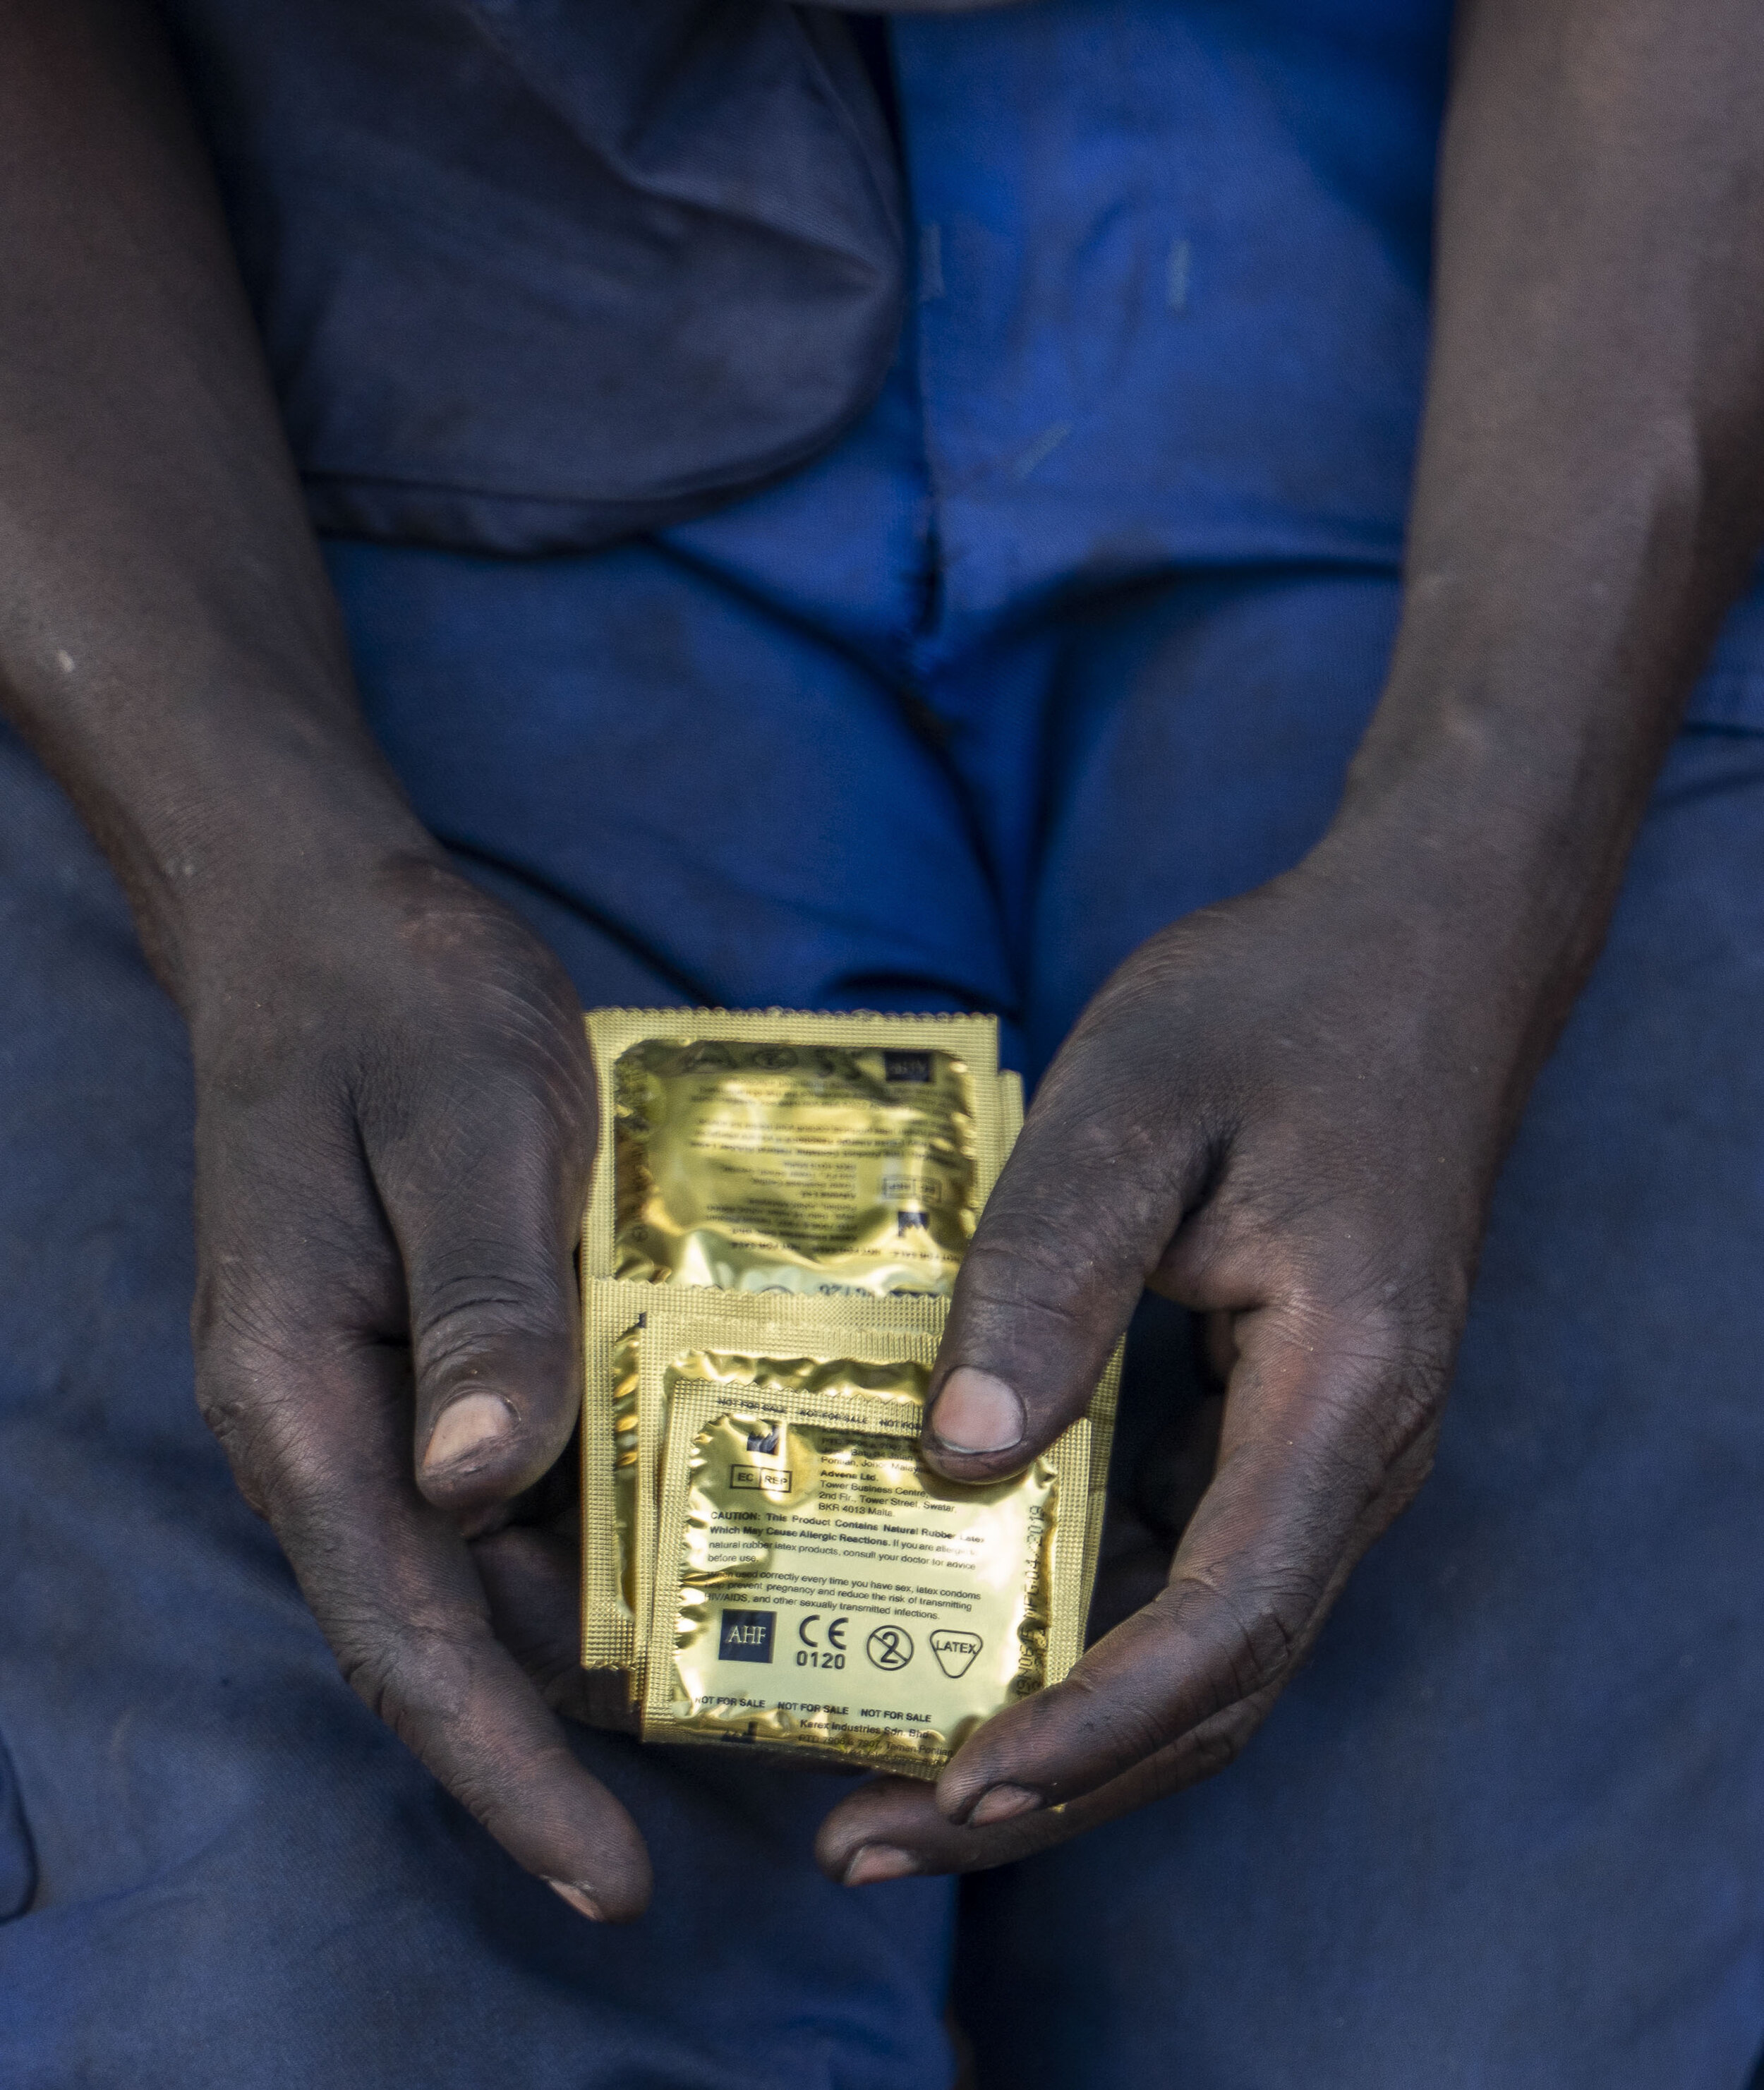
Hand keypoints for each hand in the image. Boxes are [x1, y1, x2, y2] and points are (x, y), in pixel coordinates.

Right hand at [184, 846, 649, 1920]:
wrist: (335, 922)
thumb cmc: (398, 1009)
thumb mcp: (467, 1133)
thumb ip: (481, 1306)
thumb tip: (480, 1490)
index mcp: (302, 1396)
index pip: (399, 1629)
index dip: (503, 1766)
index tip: (610, 1874)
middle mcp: (332, 1423)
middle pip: (447, 1626)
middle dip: (571, 1733)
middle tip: (739, 1787)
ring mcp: (384, 1391)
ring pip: (491, 1560)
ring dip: (604, 1625)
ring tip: (757, 1681)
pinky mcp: (441, 1349)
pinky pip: (519, 1472)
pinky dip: (607, 1516)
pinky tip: (713, 1524)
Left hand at [818, 823, 1545, 1884]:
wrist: (1417, 953)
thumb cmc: (1282, 1007)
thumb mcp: (1140, 1103)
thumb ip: (1055, 1271)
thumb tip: (959, 1450)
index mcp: (1343, 1392)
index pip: (1226, 1621)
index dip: (1090, 1725)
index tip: (953, 1788)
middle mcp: (1353, 1455)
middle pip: (1212, 1688)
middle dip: (1047, 1784)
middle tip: (866, 1839)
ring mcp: (1321, 1448)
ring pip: (1200, 1645)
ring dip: (1059, 1727)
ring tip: (887, 1770)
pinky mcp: (1276, 1420)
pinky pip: (1183, 1560)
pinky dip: (1079, 1621)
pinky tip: (963, 1617)